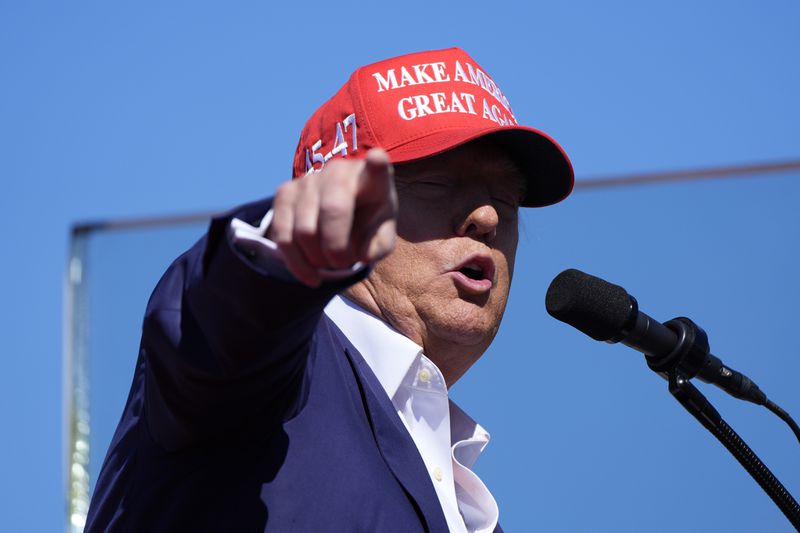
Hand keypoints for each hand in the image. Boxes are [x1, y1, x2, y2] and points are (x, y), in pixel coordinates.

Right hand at [267, 148, 397, 286]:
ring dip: (317, 260)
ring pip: (304, 230)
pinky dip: (296, 264)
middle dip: (337, 249)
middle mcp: (339, 172)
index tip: (377, 159)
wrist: (341, 216)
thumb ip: (378, 247)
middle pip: (332, 211)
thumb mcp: (381, 239)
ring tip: (329, 264)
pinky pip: (282, 236)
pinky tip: (311, 275)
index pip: (377, 167)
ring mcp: (309, 179)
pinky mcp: (284, 192)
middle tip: (344, 264)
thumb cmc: (368, 225)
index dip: (376, 164)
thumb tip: (361, 253)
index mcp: (372, 179)